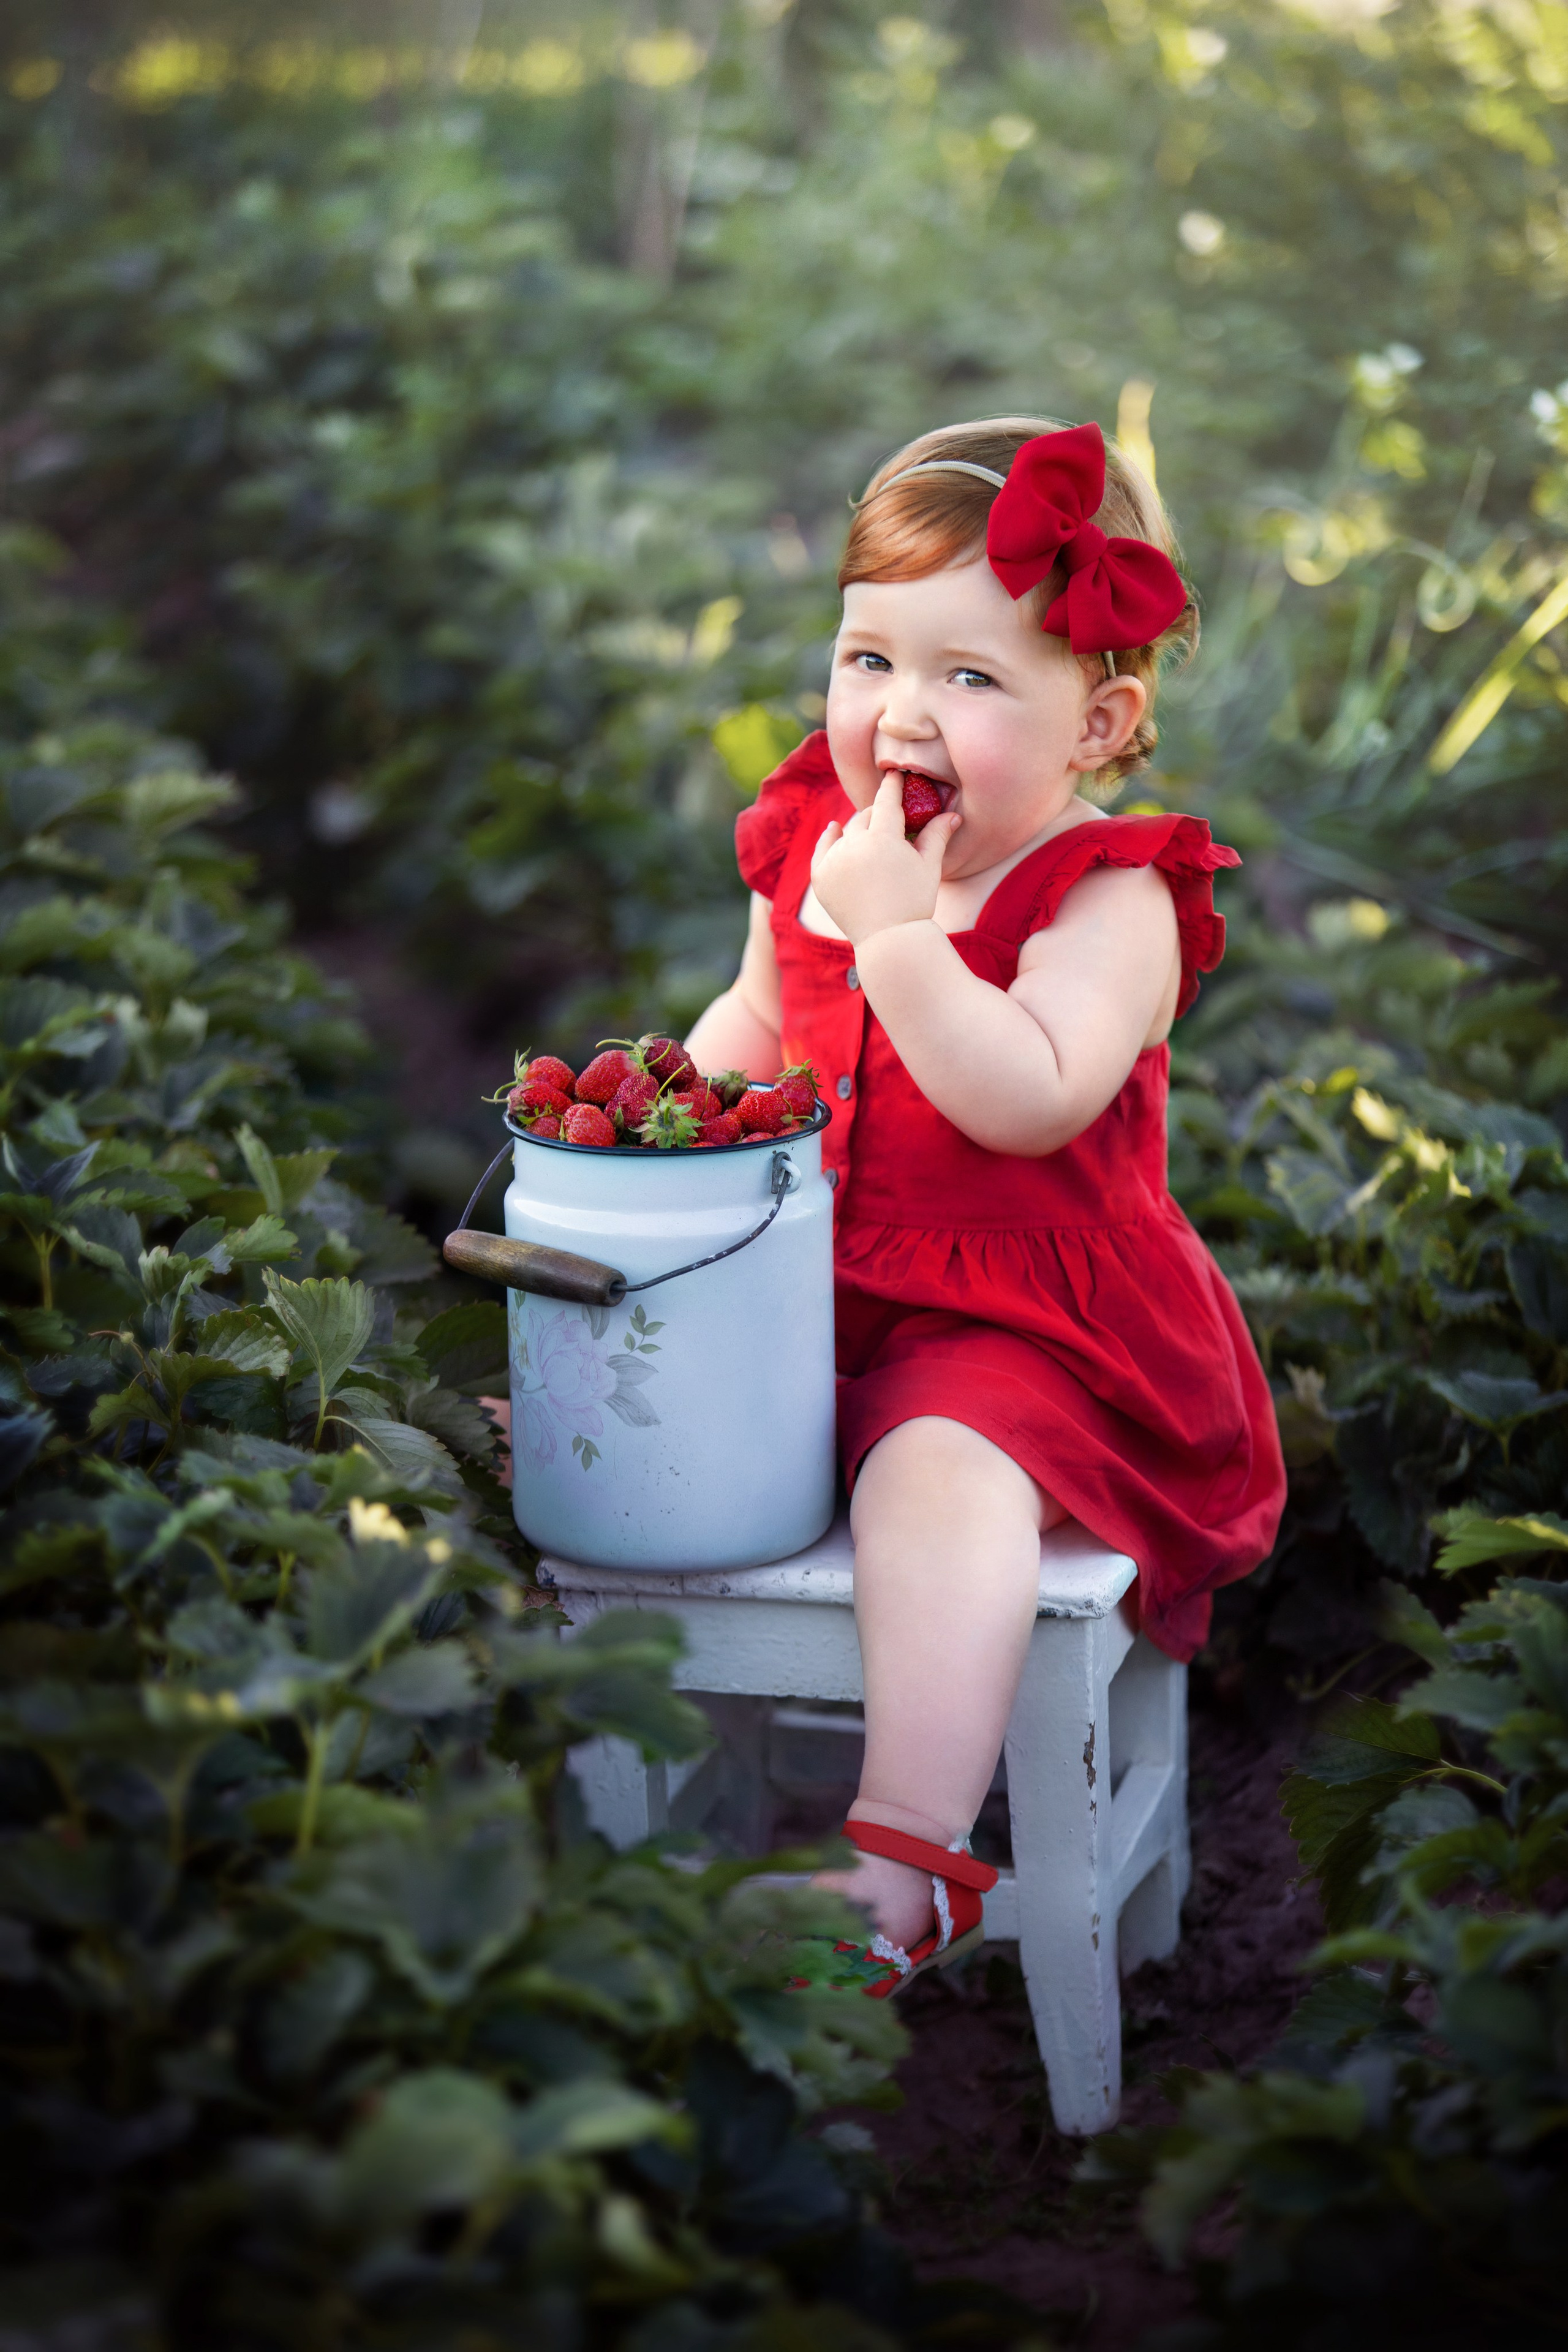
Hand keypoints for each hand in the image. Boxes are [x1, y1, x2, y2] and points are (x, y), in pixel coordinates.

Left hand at [810, 772, 960, 946]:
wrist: (889, 940)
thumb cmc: (915, 902)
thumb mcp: (929, 867)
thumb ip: (937, 835)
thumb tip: (953, 814)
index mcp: (882, 838)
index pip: (886, 801)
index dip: (892, 786)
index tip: (894, 775)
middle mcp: (853, 845)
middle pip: (864, 818)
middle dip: (876, 816)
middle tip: (887, 818)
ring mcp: (834, 862)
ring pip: (845, 833)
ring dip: (856, 830)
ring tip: (868, 833)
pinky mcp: (821, 878)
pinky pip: (823, 850)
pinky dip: (829, 840)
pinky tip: (833, 830)